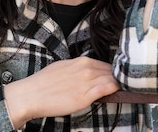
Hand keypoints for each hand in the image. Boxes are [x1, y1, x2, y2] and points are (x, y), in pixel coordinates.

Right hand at [3, 57, 119, 127]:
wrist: (31, 95)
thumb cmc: (45, 83)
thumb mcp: (64, 68)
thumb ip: (79, 70)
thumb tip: (90, 73)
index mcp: (81, 61)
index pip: (107, 65)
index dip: (114, 73)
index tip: (118, 79)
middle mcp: (86, 68)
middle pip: (112, 72)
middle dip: (119, 78)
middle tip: (126, 85)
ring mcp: (86, 82)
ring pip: (112, 79)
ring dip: (119, 84)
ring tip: (125, 89)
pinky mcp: (85, 96)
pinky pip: (106, 89)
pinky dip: (114, 89)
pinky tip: (118, 92)